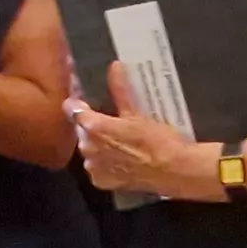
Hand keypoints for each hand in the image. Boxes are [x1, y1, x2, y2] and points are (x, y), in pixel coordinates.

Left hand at [66, 65, 214, 196]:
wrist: (173, 170)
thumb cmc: (158, 139)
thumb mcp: (138, 112)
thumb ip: (120, 90)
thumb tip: (114, 66)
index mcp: (94, 127)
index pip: (73, 110)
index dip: (77, 104)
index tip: (82, 100)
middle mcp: (87, 148)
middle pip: (81, 131)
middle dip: (92, 126)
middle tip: (113, 123)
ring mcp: (93, 167)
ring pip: (89, 149)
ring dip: (98, 144)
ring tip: (119, 142)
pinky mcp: (101, 181)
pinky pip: (96, 167)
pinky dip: (104, 162)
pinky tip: (120, 159)